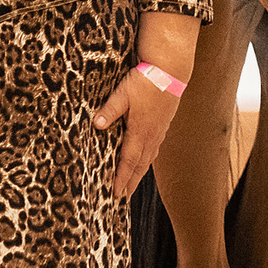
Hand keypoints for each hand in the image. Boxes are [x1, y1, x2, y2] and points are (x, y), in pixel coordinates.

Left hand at [93, 67, 184, 198]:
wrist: (171, 70)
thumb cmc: (147, 80)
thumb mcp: (123, 93)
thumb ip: (110, 110)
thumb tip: (96, 124)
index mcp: (140, 130)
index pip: (129, 160)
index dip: (122, 178)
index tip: (116, 193)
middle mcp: (152, 134)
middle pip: (140, 165)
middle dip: (131, 182)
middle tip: (123, 197)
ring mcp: (159, 130)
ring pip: (149, 157)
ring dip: (140, 173)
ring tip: (133, 184)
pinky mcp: (163, 123)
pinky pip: (154, 148)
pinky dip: (148, 159)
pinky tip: (146, 158)